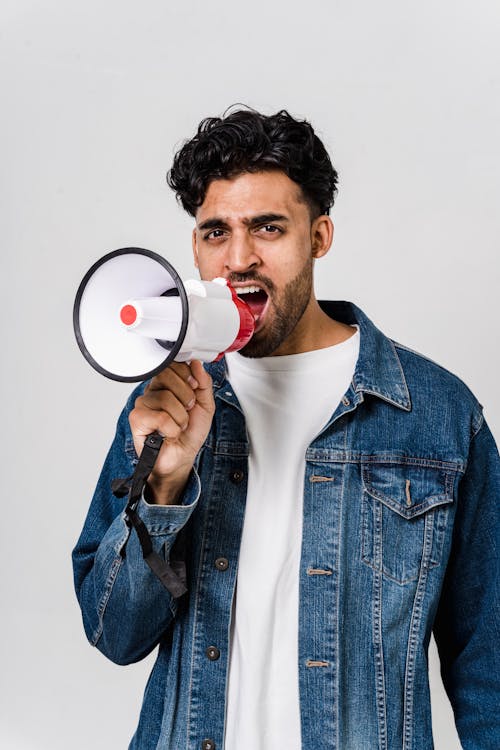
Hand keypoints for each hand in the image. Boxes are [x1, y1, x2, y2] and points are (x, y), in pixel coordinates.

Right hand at [129, 360, 214, 503]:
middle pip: (166, 376)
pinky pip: (160, 417)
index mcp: (167, 383)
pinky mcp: (136, 419)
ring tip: (178, 426)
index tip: (194, 388)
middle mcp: (152, 390)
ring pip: (165, 398)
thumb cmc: (190, 432)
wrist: (182, 457)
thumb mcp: (205, 405)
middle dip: (186, 397)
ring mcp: (142, 404)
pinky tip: (168, 434)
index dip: (187, 375)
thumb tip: (195, 363)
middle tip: (187, 411)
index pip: (172, 363)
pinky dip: (171, 429)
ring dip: (180, 418)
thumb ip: (204, 383)